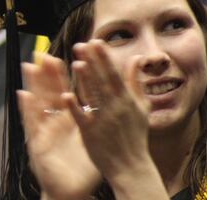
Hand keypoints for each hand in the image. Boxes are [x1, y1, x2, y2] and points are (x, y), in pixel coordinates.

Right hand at [18, 55, 100, 199]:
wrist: (70, 190)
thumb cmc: (80, 168)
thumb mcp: (91, 139)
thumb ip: (95, 118)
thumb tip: (106, 99)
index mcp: (67, 120)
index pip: (62, 92)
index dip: (61, 74)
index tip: (59, 57)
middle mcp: (53, 123)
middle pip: (47, 93)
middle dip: (45, 74)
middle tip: (42, 53)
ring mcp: (43, 132)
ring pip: (37, 104)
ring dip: (33, 85)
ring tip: (30, 66)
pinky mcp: (38, 144)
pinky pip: (32, 124)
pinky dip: (27, 110)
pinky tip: (24, 95)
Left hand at [65, 40, 153, 181]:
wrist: (131, 166)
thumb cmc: (135, 135)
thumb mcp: (141, 107)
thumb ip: (135, 81)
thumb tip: (136, 58)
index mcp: (127, 100)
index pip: (115, 74)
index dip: (105, 57)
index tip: (96, 41)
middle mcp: (116, 108)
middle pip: (103, 81)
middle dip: (93, 62)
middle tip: (81, 44)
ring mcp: (104, 120)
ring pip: (93, 97)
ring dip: (85, 80)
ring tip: (77, 63)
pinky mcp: (91, 133)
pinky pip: (82, 118)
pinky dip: (75, 107)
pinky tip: (66, 95)